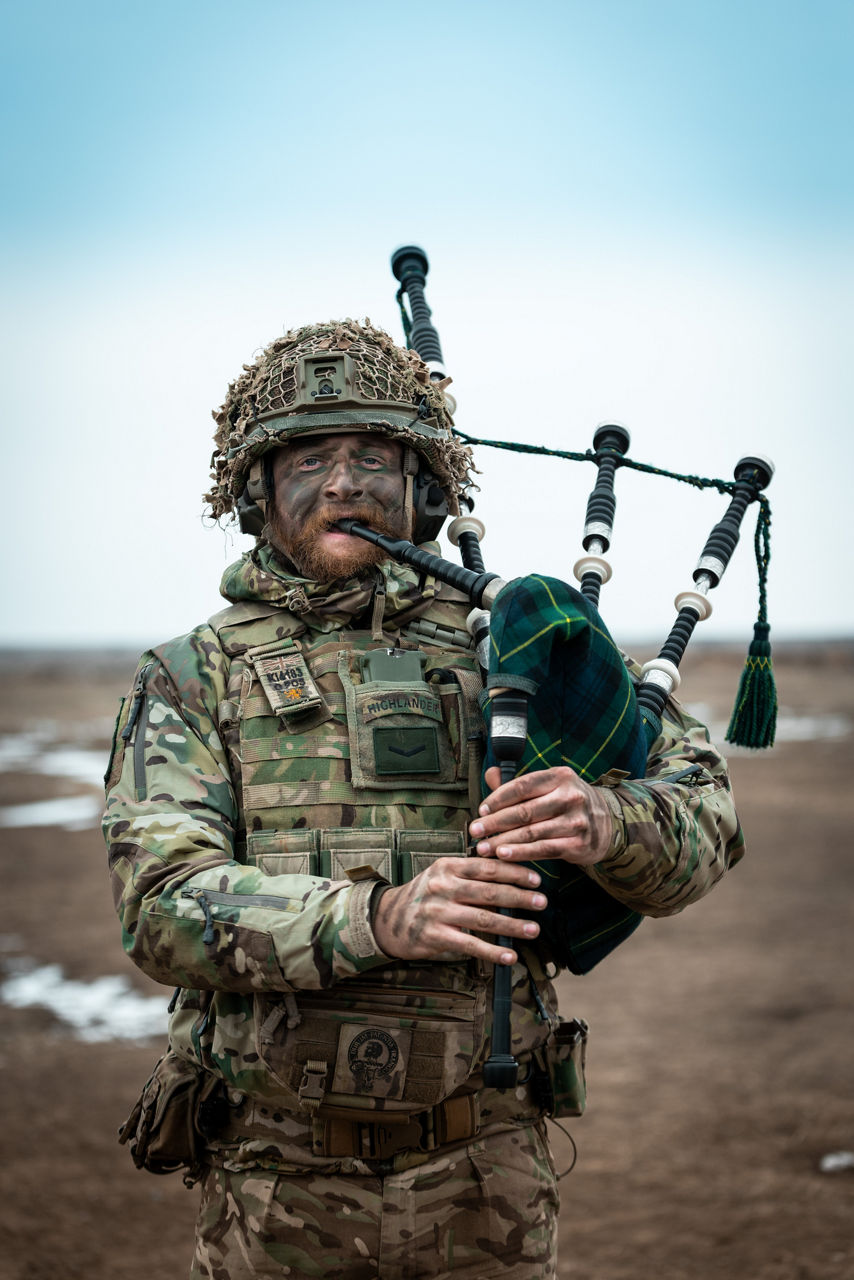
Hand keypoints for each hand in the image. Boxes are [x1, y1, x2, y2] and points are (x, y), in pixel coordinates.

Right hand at [371, 856, 546, 965]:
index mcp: (447, 867)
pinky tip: (510, 956)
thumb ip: (471, 873)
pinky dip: (493, 952)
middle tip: (542, 902)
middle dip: (519, 897)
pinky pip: (470, 945)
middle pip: (489, 891)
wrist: (389, 919)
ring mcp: (438, 912)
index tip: (536, 879)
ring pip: (483, 918)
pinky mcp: (435, 936)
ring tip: (534, 930)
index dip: (514, 872)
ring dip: (512, 925)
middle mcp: (443, 887)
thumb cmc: (425, 895)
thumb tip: (511, 873)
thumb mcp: (442, 875)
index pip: (487, 867)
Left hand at [469, 765, 613, 866]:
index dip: (497, 798)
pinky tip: (504, 856)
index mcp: (560, 776)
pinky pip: (543, 849)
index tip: (481, 810)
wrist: (606, 825)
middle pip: (524, 811)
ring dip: (503, 841)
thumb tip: (491, 773)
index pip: (521, 786)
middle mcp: (570, 796)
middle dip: (495, 822)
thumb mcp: (549, 787)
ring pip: (531, 832)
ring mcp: (576, 820)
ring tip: (483, 847)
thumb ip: (519, 784)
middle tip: (475, 830)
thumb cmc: (568, 804)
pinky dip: (521, 853)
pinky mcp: (578, 843)